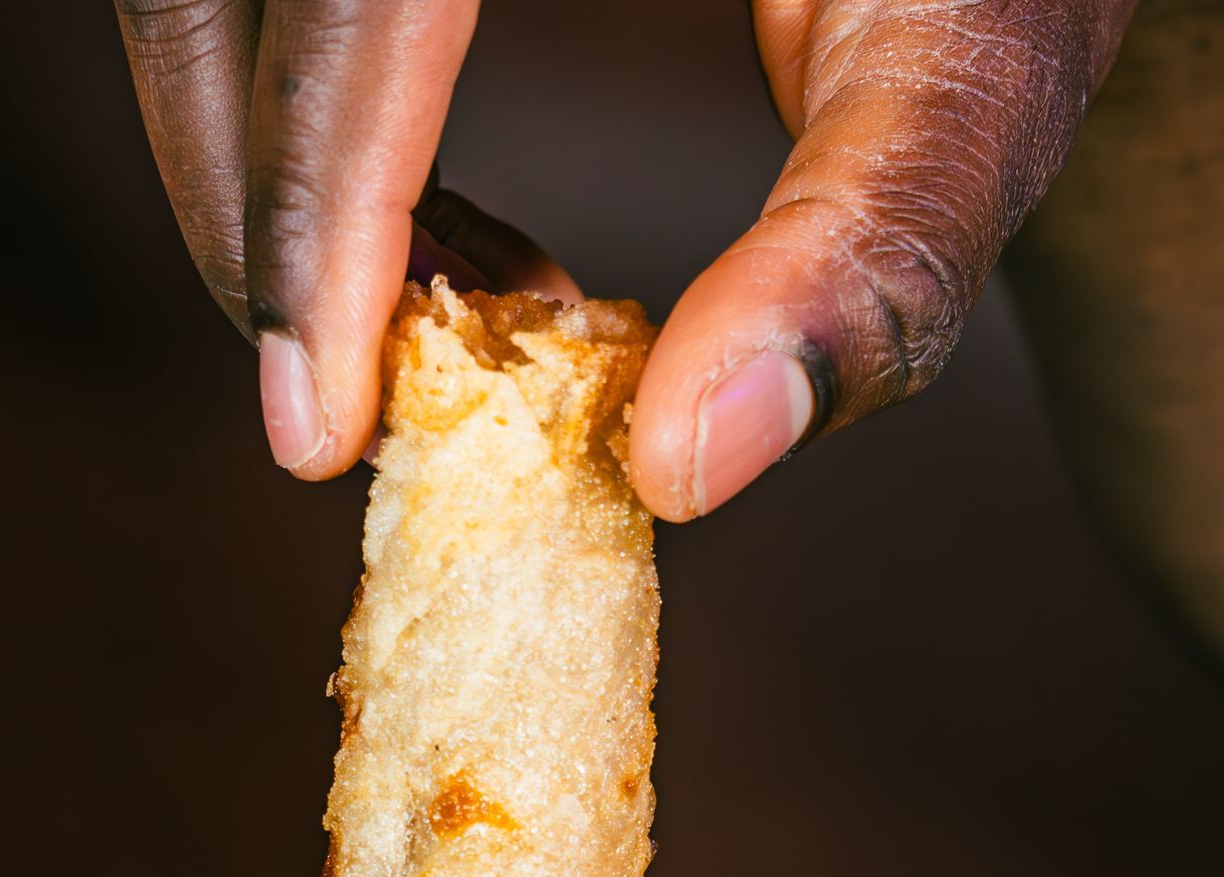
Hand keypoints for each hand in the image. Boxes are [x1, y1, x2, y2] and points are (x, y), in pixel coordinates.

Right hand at [116, 0, 1134, 515]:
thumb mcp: (979, 59)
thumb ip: (866, 254)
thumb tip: (683, 470)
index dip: (308, 208)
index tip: (317, 428)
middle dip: (245, 202)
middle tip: (341, 399)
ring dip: (260, 161)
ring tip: (435, 305)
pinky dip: (302, 105)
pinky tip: (438, 221)